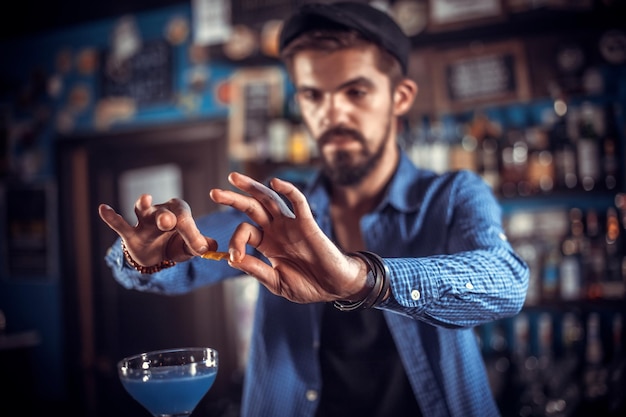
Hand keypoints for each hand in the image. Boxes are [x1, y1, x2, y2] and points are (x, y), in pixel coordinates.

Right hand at [98, 195, 216, 266]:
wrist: (156, 256)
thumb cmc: (176, 245)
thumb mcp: (190, 248)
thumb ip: (200, 246)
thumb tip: (212, 247)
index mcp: (180, 213)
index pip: (186, 219)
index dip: (192, 233)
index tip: (200, 248)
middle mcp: (162, 212)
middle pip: (165, 212)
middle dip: (166, 216)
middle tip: (168, 222)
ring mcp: (144, 221)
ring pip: (143, 211)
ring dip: (144, 207)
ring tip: (144, 199)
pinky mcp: (130, 233)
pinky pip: (119, 223)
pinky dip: (112, 217)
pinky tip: (103, 208)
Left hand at [210, 172, 368, 303]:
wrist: (335, 287)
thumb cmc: (308, 285)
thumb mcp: (276, 282)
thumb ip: (256, 270)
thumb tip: (232, 259)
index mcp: (267, 243)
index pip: (245, 231)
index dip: (236, 241)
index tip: (235, 257)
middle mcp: (277, 230)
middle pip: (251, 208)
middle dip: (232, 199)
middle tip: (213, 192)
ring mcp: (291, 224)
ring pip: (269, 199)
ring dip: (251, 187)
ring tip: (233, 178)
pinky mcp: (307, 223)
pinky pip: (298, 202)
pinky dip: (287, 190)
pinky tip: (274, 181)